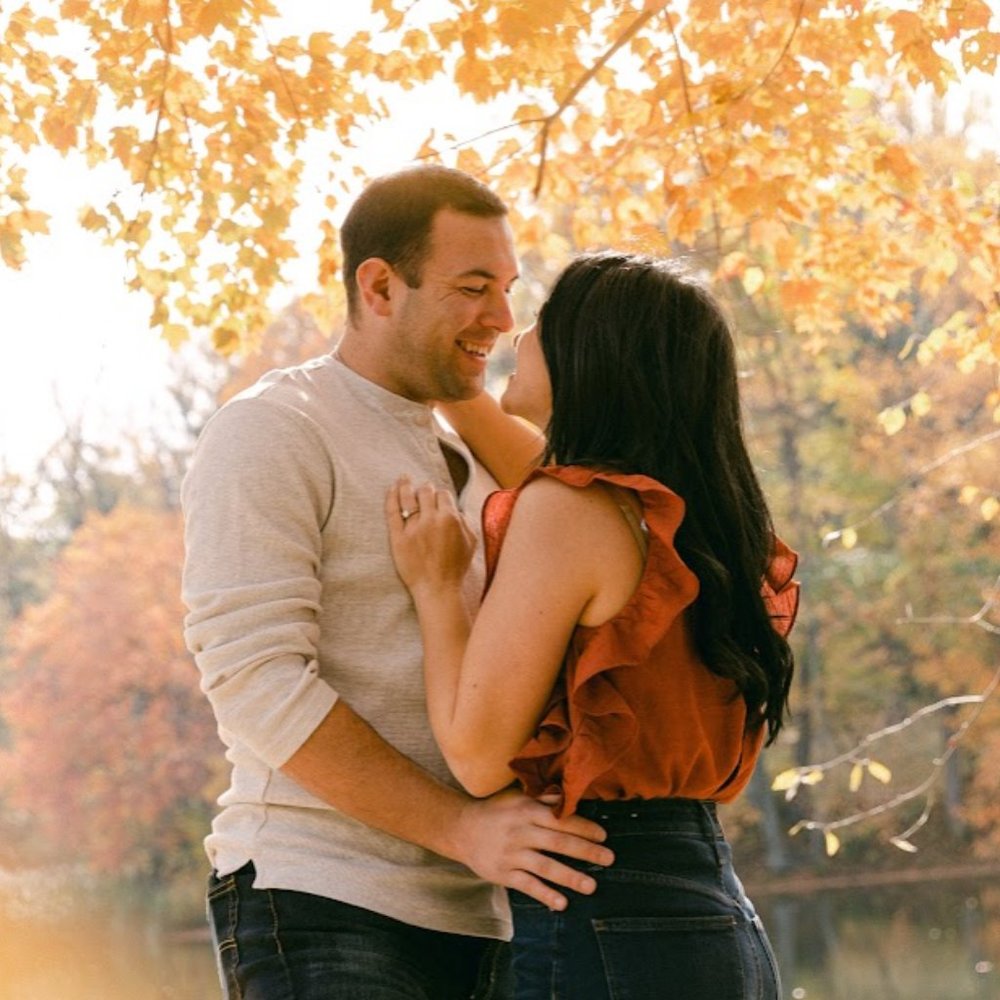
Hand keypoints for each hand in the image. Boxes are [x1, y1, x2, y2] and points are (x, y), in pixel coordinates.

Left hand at [385, 476, 475, 595]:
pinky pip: (392, 511)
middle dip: (425, 488)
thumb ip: (465, 522)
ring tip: (403, 478)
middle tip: (422, 489)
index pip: (443, 494)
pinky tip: (391, 489)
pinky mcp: (398, 537)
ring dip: (405, 485)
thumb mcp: (471, 542)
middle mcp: (432, 520)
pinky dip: (391, 497)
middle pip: (425, 491)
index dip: (440, 495)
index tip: (437, 498)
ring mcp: (413, 528)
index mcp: (451, 519)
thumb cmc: (456, 568)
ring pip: (408, 497)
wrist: (437, 588)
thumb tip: (456, 508)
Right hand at [450, 787, 613, 910]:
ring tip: (592, 886)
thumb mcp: (518, 798)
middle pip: (558, 842)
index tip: (603, 835)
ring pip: (546, 867)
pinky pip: (528, 886)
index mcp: (527, 811)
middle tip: (609, 859)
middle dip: (586, 851)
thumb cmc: (496, 810)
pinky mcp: (504, 874)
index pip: (561, 819)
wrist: (461, 828)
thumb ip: (543, 798)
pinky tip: (562, 903)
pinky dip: (545, 895)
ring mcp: (512, 854)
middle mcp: (521, 832)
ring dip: (571, 877)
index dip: (584, 827)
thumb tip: (569, 795)